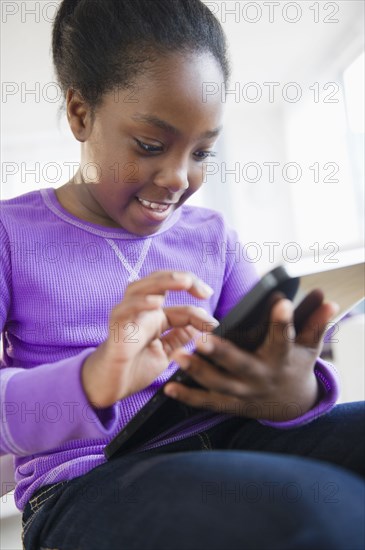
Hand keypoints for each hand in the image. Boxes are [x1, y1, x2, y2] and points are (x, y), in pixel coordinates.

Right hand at [81, 271, 217, 407]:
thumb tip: (200, 327)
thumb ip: (179, 338)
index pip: (180, 303)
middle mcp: (141, 311)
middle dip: (183, 279)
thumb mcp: (165, 353)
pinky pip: (124, 310)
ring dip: (163, 281)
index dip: (199, 311)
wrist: (109, 387)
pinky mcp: (115, 328)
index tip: (213, 324)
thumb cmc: (133, 368)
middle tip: (204, 291)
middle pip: (159, 282)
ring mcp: (127, 316)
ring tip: (183, 281)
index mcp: (155, 316)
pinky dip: (139, 303)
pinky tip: (156, 303)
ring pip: (140, 287)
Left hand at [164, 295, 337, 422]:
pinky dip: (188, 397)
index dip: (282, 321)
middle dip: (222, 352)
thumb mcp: (309, 346)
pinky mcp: (231, 404)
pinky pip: (207, 402)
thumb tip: (330, 301)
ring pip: (219, 384)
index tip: (281, 301)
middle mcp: (261, 377)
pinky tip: (169, 387)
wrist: (291, 403)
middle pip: (241, 365)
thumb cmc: (296, 364)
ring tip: (178, 356)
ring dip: (198, 372)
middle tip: (202, 338)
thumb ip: (316, 323)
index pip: (283, 337)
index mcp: (280, 358)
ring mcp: (244, 393)